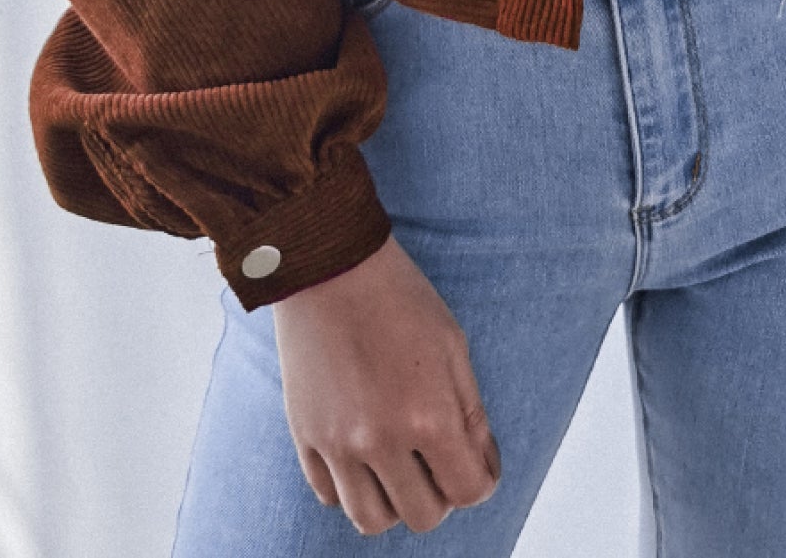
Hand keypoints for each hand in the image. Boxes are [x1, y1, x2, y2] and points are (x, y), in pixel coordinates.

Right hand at [273, 233, 500, 534]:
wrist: (331, 266)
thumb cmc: (399, 297)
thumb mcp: (453, 345)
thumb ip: (470, 413)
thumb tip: (480, 467)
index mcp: (427, 415)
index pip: (468, 491)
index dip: (481, 480)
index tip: (478, 464)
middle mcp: (380, 439)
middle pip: (422, 516)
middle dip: (441, 495)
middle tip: (439, 461)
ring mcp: (336, 443)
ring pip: (371, 519)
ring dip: (394, 501)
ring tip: (401, 466)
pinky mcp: (304, 436)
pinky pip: (330, 495)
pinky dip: (351, 487)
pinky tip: (365, 454)